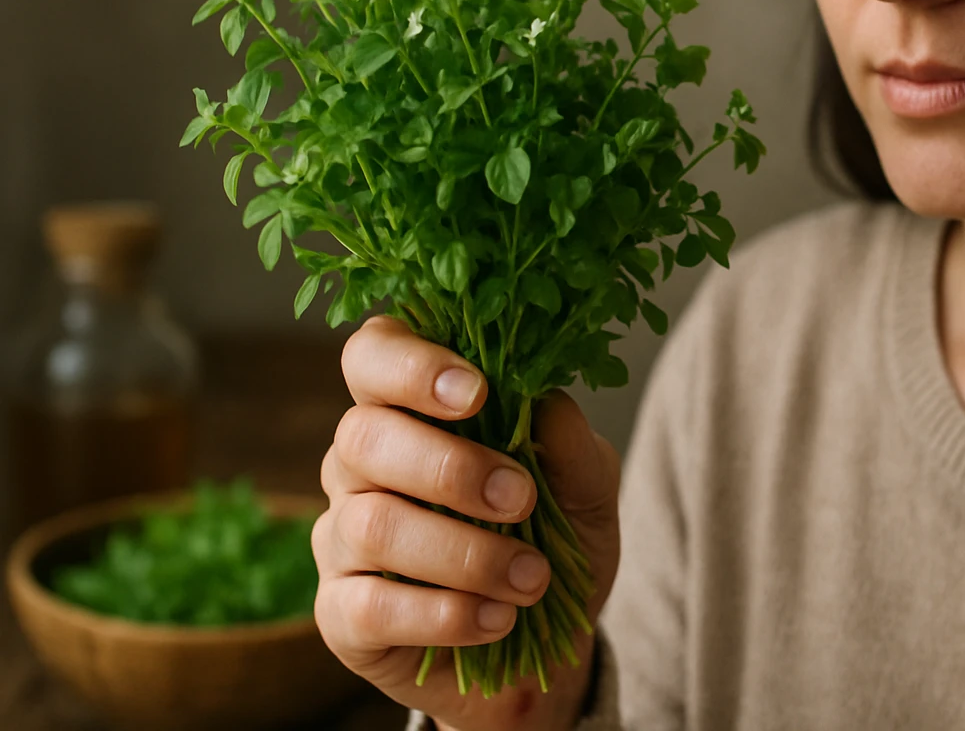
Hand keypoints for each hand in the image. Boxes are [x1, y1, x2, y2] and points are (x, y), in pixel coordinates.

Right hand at [312, 315, 622, 730]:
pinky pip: (369, 606)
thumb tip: (545, 399)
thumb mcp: (585, 490)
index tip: (476, 392)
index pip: (374, 355)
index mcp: (411, 409)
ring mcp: (342, 538)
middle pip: (363, 436)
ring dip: (464, 553)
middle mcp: (360, 465)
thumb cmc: (555, 543)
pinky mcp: (342, 615)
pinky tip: (495, 618)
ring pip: (372, 525)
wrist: (548, 647)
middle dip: (449, 467)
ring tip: (531, 578)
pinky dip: (443, 613)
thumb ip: (568, 444)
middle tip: (520, 499)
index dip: (411, 363)